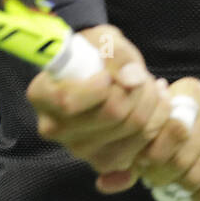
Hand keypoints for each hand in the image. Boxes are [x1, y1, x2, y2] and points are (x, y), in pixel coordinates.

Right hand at [27, 25, 175, 193]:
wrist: (100, 72)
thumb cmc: (95, 52)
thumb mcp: (102, 38)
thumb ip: (115, 53)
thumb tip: (131, 79)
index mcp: (41, 96)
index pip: (69, 102)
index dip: (99, 86)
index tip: (108, 74)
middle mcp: (55, 128)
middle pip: (111, 114)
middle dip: (136, 88)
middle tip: (141, 75)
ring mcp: (79, 149)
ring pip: (133, 128)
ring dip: (151, 102)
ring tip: (150, 85)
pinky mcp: (104, 161)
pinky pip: (143, 146)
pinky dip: (158, 121)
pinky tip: (156, 103)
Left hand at [134, 78, 199, 200]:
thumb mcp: (177, 102)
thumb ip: (151, 123)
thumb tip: (118, 162)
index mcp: (194, 92)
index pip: (170, 128)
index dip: (150, 151)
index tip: (141, 161)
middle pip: (181, 157)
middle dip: (160, 174)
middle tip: (151, 180)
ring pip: (195, 177)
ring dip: (176, 188)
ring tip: (167, 187)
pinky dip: (194, 197)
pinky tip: (186, 194)